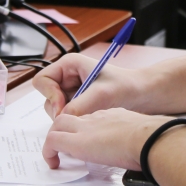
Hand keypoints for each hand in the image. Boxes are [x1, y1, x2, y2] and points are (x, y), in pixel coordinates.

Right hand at [32, 53, 147, 118]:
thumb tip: (60, 120)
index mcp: (69, 65)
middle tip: (78, 116)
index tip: (64, 107)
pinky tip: (90, 120)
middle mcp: (67, 77)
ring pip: (55, 109)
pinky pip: (66, 116)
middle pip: (47, 98)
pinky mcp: (78, 103)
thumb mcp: (101, 95)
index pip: (43, 80)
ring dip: (68, 116)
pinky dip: (74, 121)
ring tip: (89, 116)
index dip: (50, 95)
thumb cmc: (125, 86)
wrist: (142, 94)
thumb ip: (78, 106)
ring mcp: (72, 91)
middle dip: (59, 109)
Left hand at [42, 108, 171, 168]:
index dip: (85, 128)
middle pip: (70, 116)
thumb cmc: (152, 138)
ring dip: (54, 139)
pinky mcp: (77, 142)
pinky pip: (52, 142)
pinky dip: (48, 152)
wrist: (148, 137)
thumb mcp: (144, 133)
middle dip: (63, 129)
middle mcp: (96, 118)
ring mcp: (85, 128)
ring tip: (55, 156)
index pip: (92, 118)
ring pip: (58, 125)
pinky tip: (53, 164)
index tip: (90, 142)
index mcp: (113, 115)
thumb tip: (141, 152)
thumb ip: (137, 138)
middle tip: (64, 146)